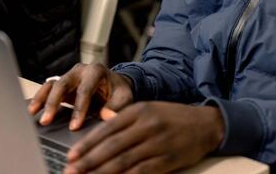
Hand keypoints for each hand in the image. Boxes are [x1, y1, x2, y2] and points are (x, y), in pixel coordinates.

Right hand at [28, 63, 133, 129]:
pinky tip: (33, 110)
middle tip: (47, 120)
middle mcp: (80, 70)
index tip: (74, 126)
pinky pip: (48, 88)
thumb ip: (117, 106)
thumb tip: (106, 117)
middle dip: (54, 103)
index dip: (79, 109)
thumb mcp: (125, 97)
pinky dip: (40, 98)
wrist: (115, 86)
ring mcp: (69, 75)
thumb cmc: (119, 91)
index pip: (85, 90)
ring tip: (33, 114)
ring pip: (52, 84)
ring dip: (42, 99)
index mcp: (96, 71)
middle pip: (63, 84)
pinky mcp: (63, 83)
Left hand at [64, 101, 224, 173]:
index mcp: (139, 110)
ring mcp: (157, 143)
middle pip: (112, 146)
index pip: (107, 128)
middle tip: (70, 171)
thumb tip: (102, 125)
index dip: (87, 144)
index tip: (70, 155)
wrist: (206, 124)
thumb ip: (125, 117)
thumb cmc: (173, 117)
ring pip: (123, 161)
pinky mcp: (167, 160)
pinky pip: (141, 172)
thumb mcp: (149, 109)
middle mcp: (147, 125)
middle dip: (88, 161)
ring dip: (101, 173)